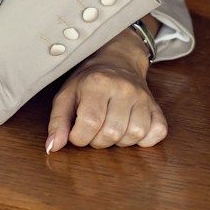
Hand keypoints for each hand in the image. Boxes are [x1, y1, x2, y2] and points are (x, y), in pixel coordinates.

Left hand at [45, 38, 166, 151]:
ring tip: (111, 128)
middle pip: (112, 132)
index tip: (77, 133)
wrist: (117, 61)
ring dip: (120, 141)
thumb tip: (53, 148)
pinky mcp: (156, 106)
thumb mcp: (66, 96)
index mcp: (97, 83)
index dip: (79, 137)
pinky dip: (144, 139)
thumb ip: (57, 122)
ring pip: (134, 135)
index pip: (89, 123)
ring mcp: (143, 97)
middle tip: (94, 130)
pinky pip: (157, 133)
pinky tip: (131, 129)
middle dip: (98, 141)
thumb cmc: (88, 82)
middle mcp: (123, 88)